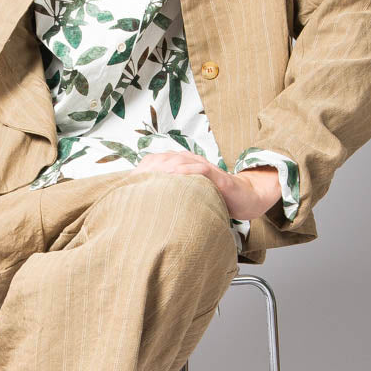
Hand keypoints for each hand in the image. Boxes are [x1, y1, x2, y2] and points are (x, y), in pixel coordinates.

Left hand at [129, 152, 280, 220]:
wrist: (246, 198)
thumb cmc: (216, 199)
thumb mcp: (188, 197)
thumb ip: (170, 198)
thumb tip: (144, 210)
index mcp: (181, 166)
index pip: (155, 162)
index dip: (139, 171)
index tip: (124, 184)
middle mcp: (190, 162)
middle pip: (162, 160)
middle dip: (145, 170)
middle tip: (130, 184)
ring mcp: (203, 167)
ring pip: (178, 162)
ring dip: (161, 169)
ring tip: (145, 179)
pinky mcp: (217, 176)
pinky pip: (200, 169)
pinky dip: (186, 172)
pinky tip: (175, 177)